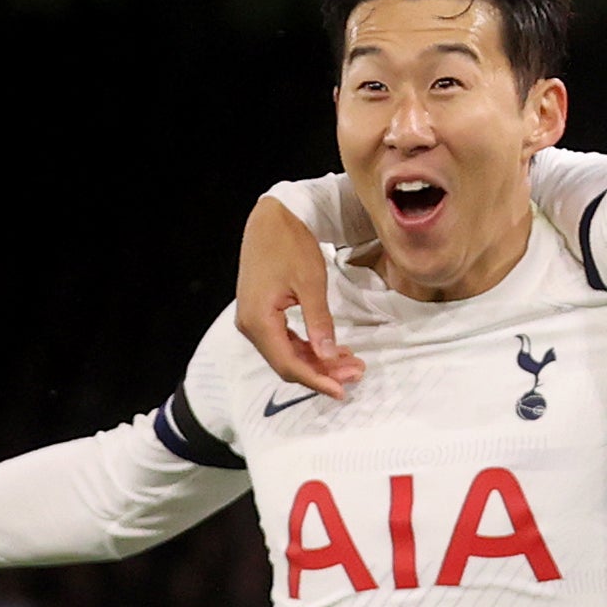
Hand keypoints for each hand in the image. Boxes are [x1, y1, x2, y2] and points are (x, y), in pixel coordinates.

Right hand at [236, 195, 360, 398]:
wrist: (272, 217)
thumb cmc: (290, 243)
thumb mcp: (311, 282)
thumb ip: (319, 322)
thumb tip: (329, 356)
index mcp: (258, 320)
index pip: (288, 364)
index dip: (316, 380)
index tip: (342, 389)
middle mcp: (250, 325)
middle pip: (287, 363)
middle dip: (322, 372)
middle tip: (356, 373)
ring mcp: (253, 321)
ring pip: (286, 354)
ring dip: (317, 362)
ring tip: (350, 362)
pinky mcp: (260, 314)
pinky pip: (283, 341)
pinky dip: (307, 348)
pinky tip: (330, 349)